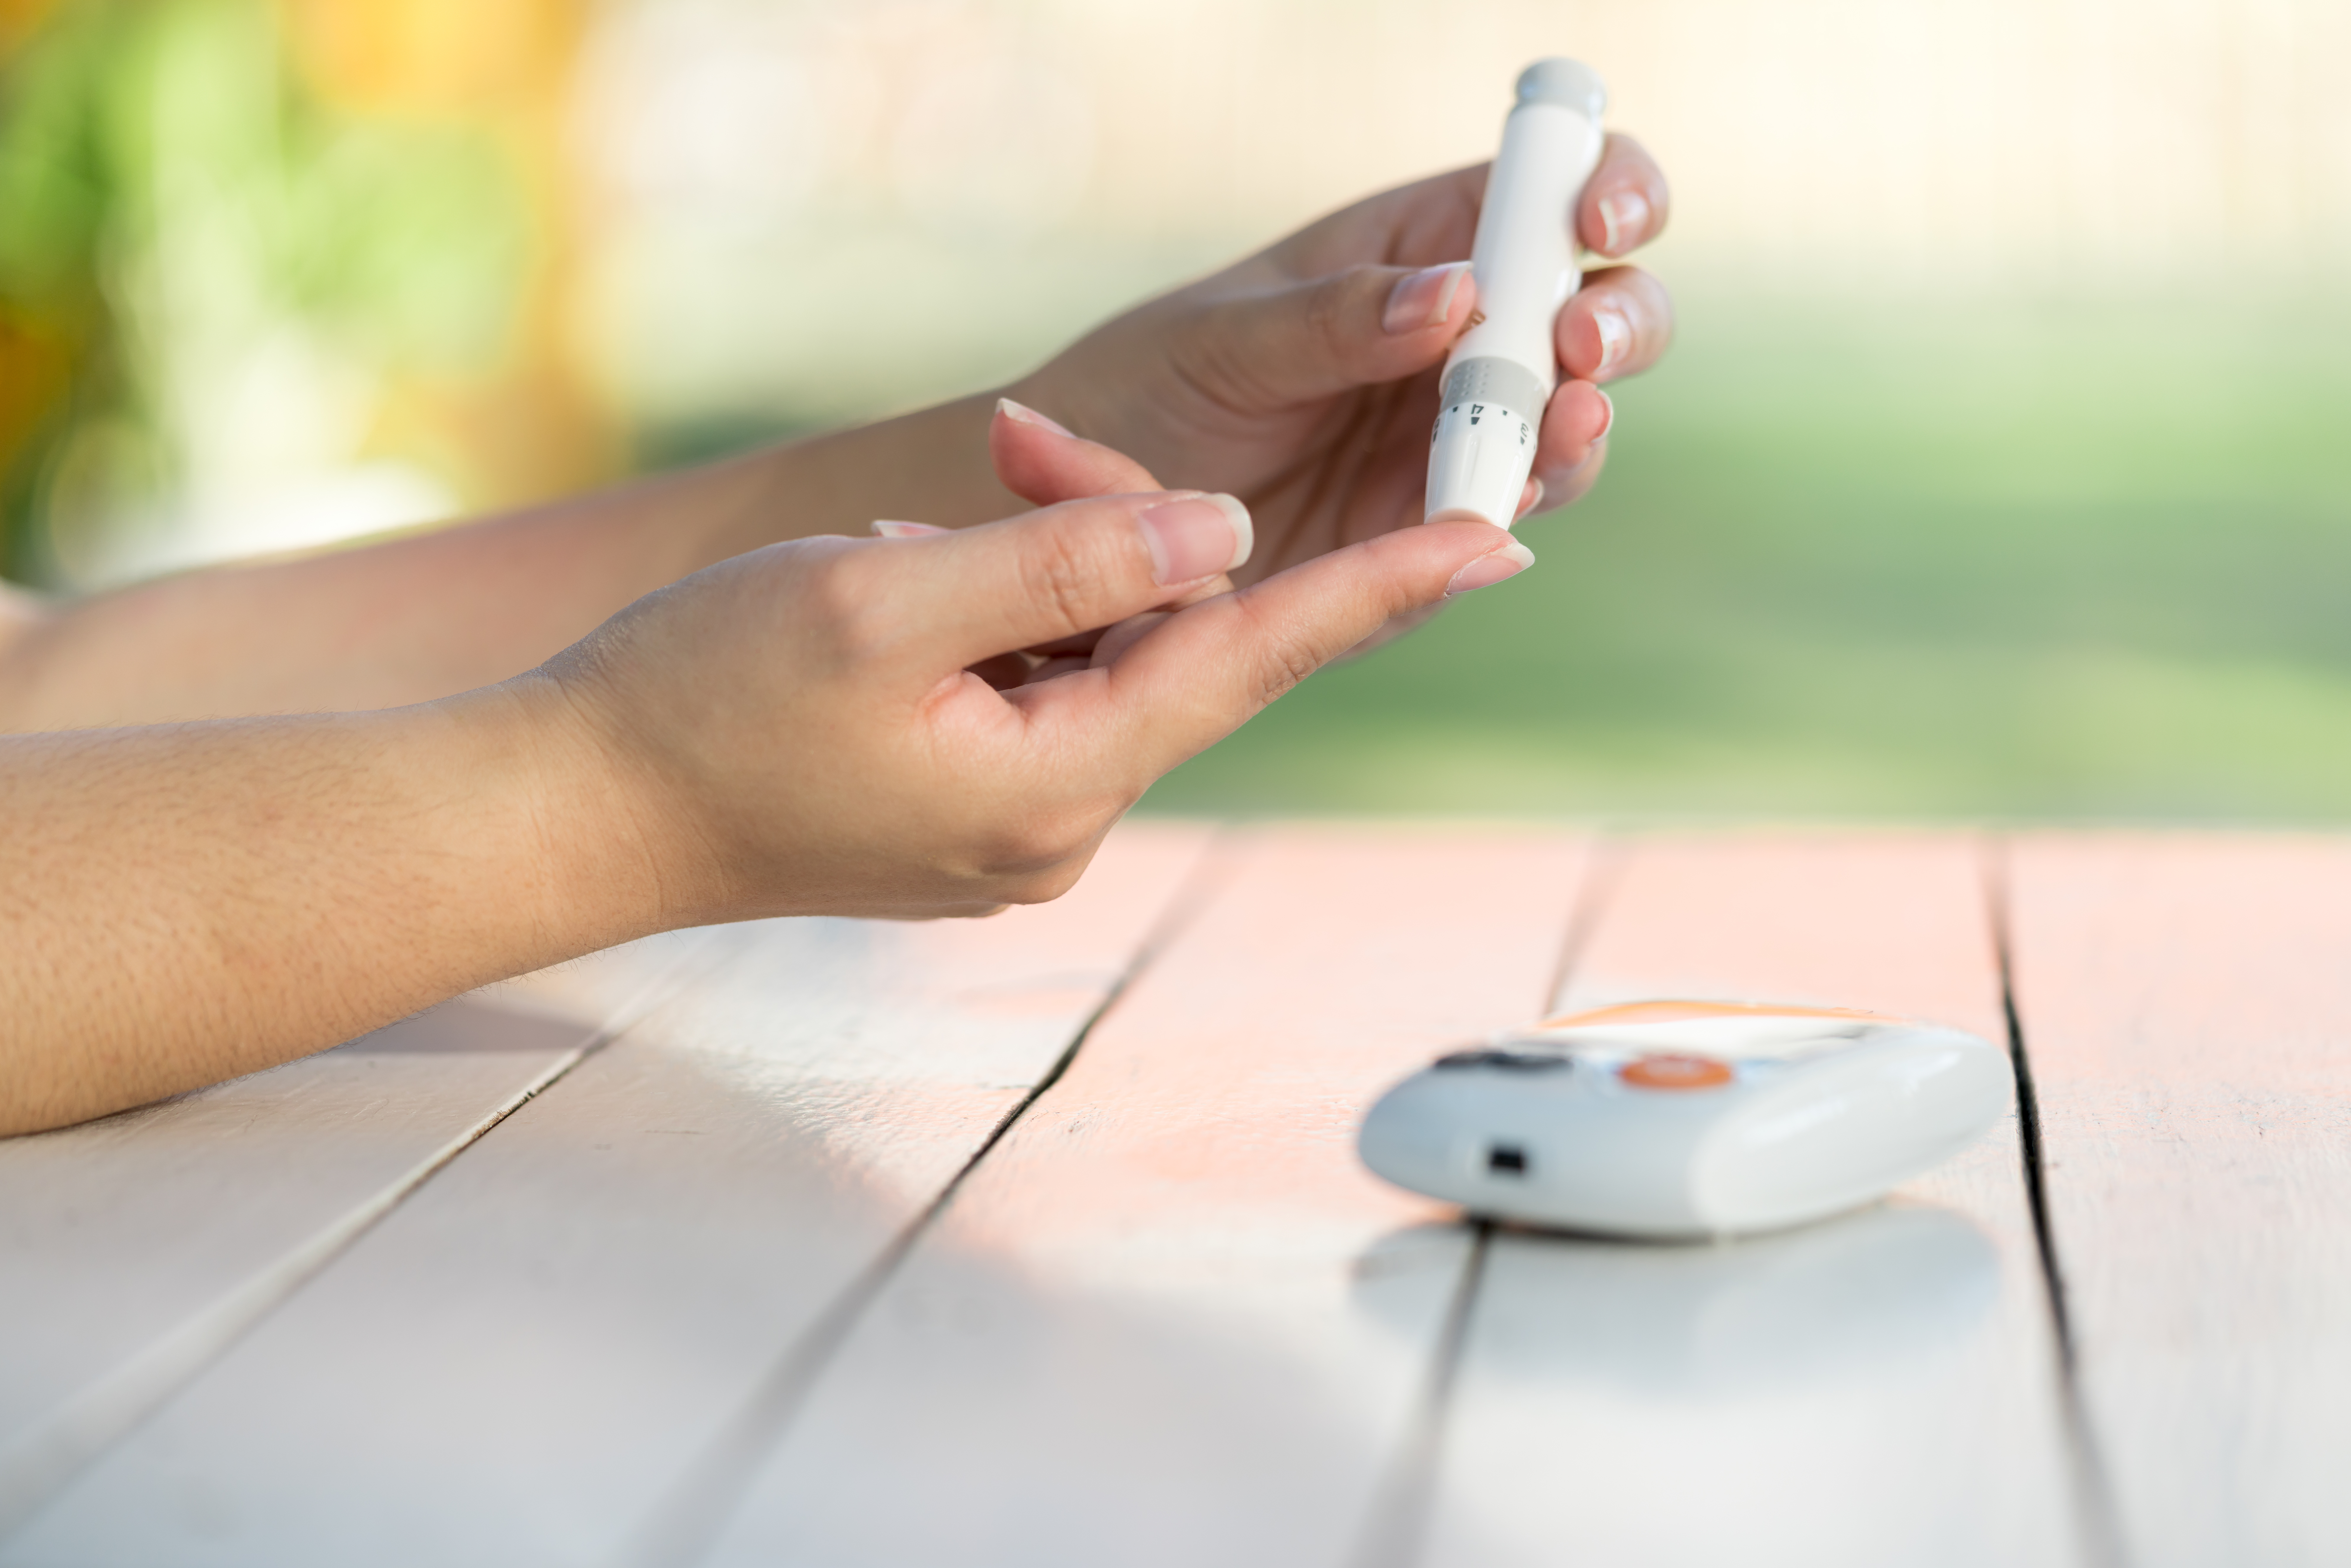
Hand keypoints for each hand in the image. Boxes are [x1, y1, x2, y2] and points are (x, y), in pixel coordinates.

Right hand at [539, 447, 1532, 924]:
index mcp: (1053, 786)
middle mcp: (1062, 822)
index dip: (1379, 591)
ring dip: (1035, 565)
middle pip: (1160, 641)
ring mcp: (1020, 822)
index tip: (1496, 536)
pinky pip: (1037, 683)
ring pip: (1094, 653)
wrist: (588, 804)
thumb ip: (1062, 560)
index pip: (1251, 661)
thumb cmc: (708, 699)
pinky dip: (999, 614)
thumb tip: (1217, 533)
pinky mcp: (978, 803)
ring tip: (906, 545)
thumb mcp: (883, 596)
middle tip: (1007, 441)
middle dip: (1110, 523)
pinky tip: (911, 585)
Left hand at [1006, 137, 1672, 585]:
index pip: (1549, 198)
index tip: (1604, 220)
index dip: (1607, 191)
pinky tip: (1508, 499)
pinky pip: (1505, 517)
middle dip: (1619, 323)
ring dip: (1582, 422)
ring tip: (1566, 417)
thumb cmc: (1151, 390)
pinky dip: (1521, 504)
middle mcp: (1462, 343)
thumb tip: (1458, 291)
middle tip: (1583, 345)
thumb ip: (1337, 318)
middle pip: (1600, 314)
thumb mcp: (1227, 339)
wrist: (1091, 514)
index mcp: (1419, 252)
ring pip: (1572, 424)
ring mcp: (1458, 440)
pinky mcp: (1433, 534)